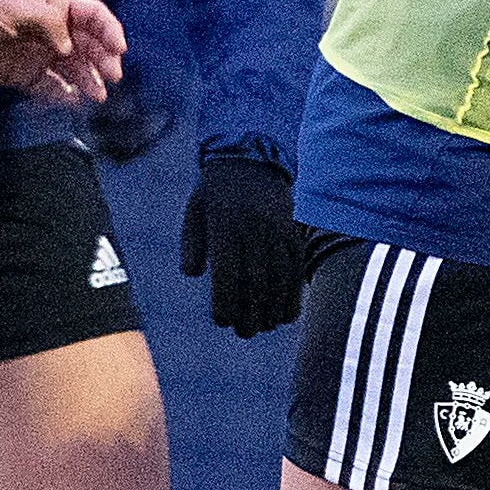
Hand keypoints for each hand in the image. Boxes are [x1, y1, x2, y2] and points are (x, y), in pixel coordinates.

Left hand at [0, 0, 124, 104]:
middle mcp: (52, 28)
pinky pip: (50, 86)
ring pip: (73, 67)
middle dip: (103, 59)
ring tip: (97, 95)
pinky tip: (72, 101)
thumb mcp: (16, 7)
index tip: (119, 50)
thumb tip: (70, 47)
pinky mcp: (24, 74)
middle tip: (111, 77)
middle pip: (88, 44)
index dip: (109, 30)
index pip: (92, 15)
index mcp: (53, 3)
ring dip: (87, 80)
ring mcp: (39, 53)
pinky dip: (63, 94)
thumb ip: (50, 23)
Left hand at [180, 151, 306, 335]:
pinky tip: (286, 314)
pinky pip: (297, 267)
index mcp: (225, 225)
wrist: (250, 157)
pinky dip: (293, 294)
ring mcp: (277, 229)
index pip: (227, 274)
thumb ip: (192, 244)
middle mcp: (253, 228)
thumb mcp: (195, 212)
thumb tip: (192, 273)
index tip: (222, 320)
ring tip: (263, 326)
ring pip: (279, 278)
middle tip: (244, 332)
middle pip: (255, 281)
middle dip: (250, 313)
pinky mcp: (294, 231)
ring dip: (272, 309)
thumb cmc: (214, 192)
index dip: (225, 302)